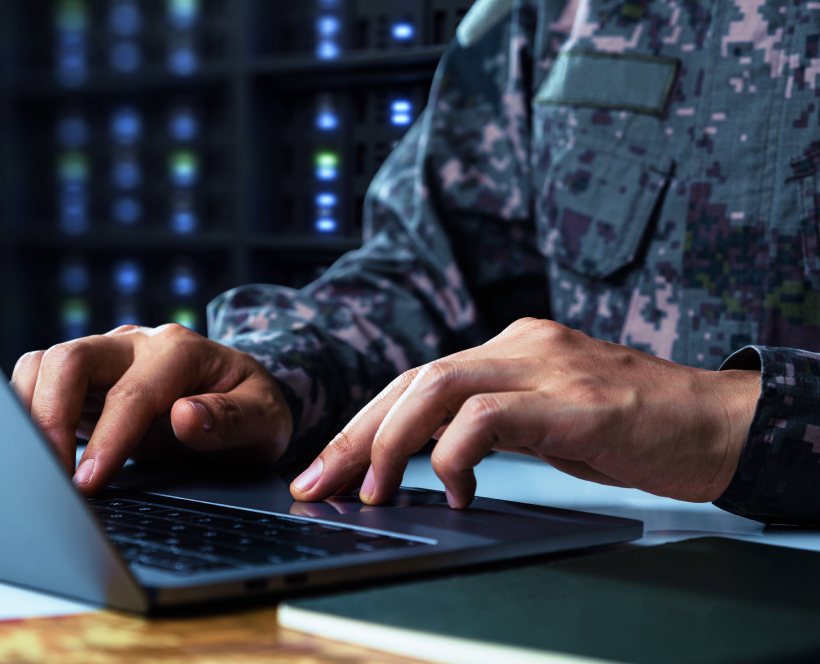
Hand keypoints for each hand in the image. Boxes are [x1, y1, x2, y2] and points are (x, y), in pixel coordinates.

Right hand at [11, 324, 292, 494]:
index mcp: (183, 351)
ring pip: (47, 364)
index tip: (89, 482)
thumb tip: (186, 417)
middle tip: (53, 477)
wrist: (245, 399)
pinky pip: (44, 380)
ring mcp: (111, 357)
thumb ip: (232, 419)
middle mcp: (140, 345)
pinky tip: (42, 449)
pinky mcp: (92, 379)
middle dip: (51, 417)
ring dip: (34, 411)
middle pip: (72, 360)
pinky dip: (32, 409)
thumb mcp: (266, 420)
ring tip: (41, 467)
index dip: (108, 440)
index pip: (133, 393)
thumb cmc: (255, 409)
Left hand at [290, 318, 759, 507]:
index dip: (365, 422)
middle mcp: (520, 345)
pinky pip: (487, 416)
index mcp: (512, 347)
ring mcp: (545, 366)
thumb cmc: (633, 426)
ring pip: (436, 386)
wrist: (716, 422)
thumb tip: (434, 456)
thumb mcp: (549, 416)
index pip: (418, 379)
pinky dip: (455, 455)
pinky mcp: (571, 400)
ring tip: (374, 491)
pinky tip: (458, 490)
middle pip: (412, 379)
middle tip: (319, 482)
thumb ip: (496, 421)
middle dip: (355, 433)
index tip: (329, 466)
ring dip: (390, 442)